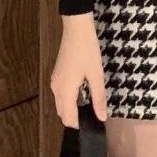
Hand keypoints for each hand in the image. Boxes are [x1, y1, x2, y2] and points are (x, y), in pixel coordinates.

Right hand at [50, 13, 106, 127]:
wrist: (76, 29)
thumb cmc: (88, 51)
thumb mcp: (96, 75)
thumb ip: (98, 98)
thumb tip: (102, 117)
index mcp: (65, 92)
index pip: (68, 118)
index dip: (80, 125)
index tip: (94, 127)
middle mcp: (56, 89)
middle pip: (63, 113)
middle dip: (76, 119)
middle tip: (94, 117)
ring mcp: (55, 81)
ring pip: (61, 104)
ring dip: (73, 109)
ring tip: (91, 107)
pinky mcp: (57, 74)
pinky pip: (61, 94)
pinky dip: (70, 99)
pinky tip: (84, 94)